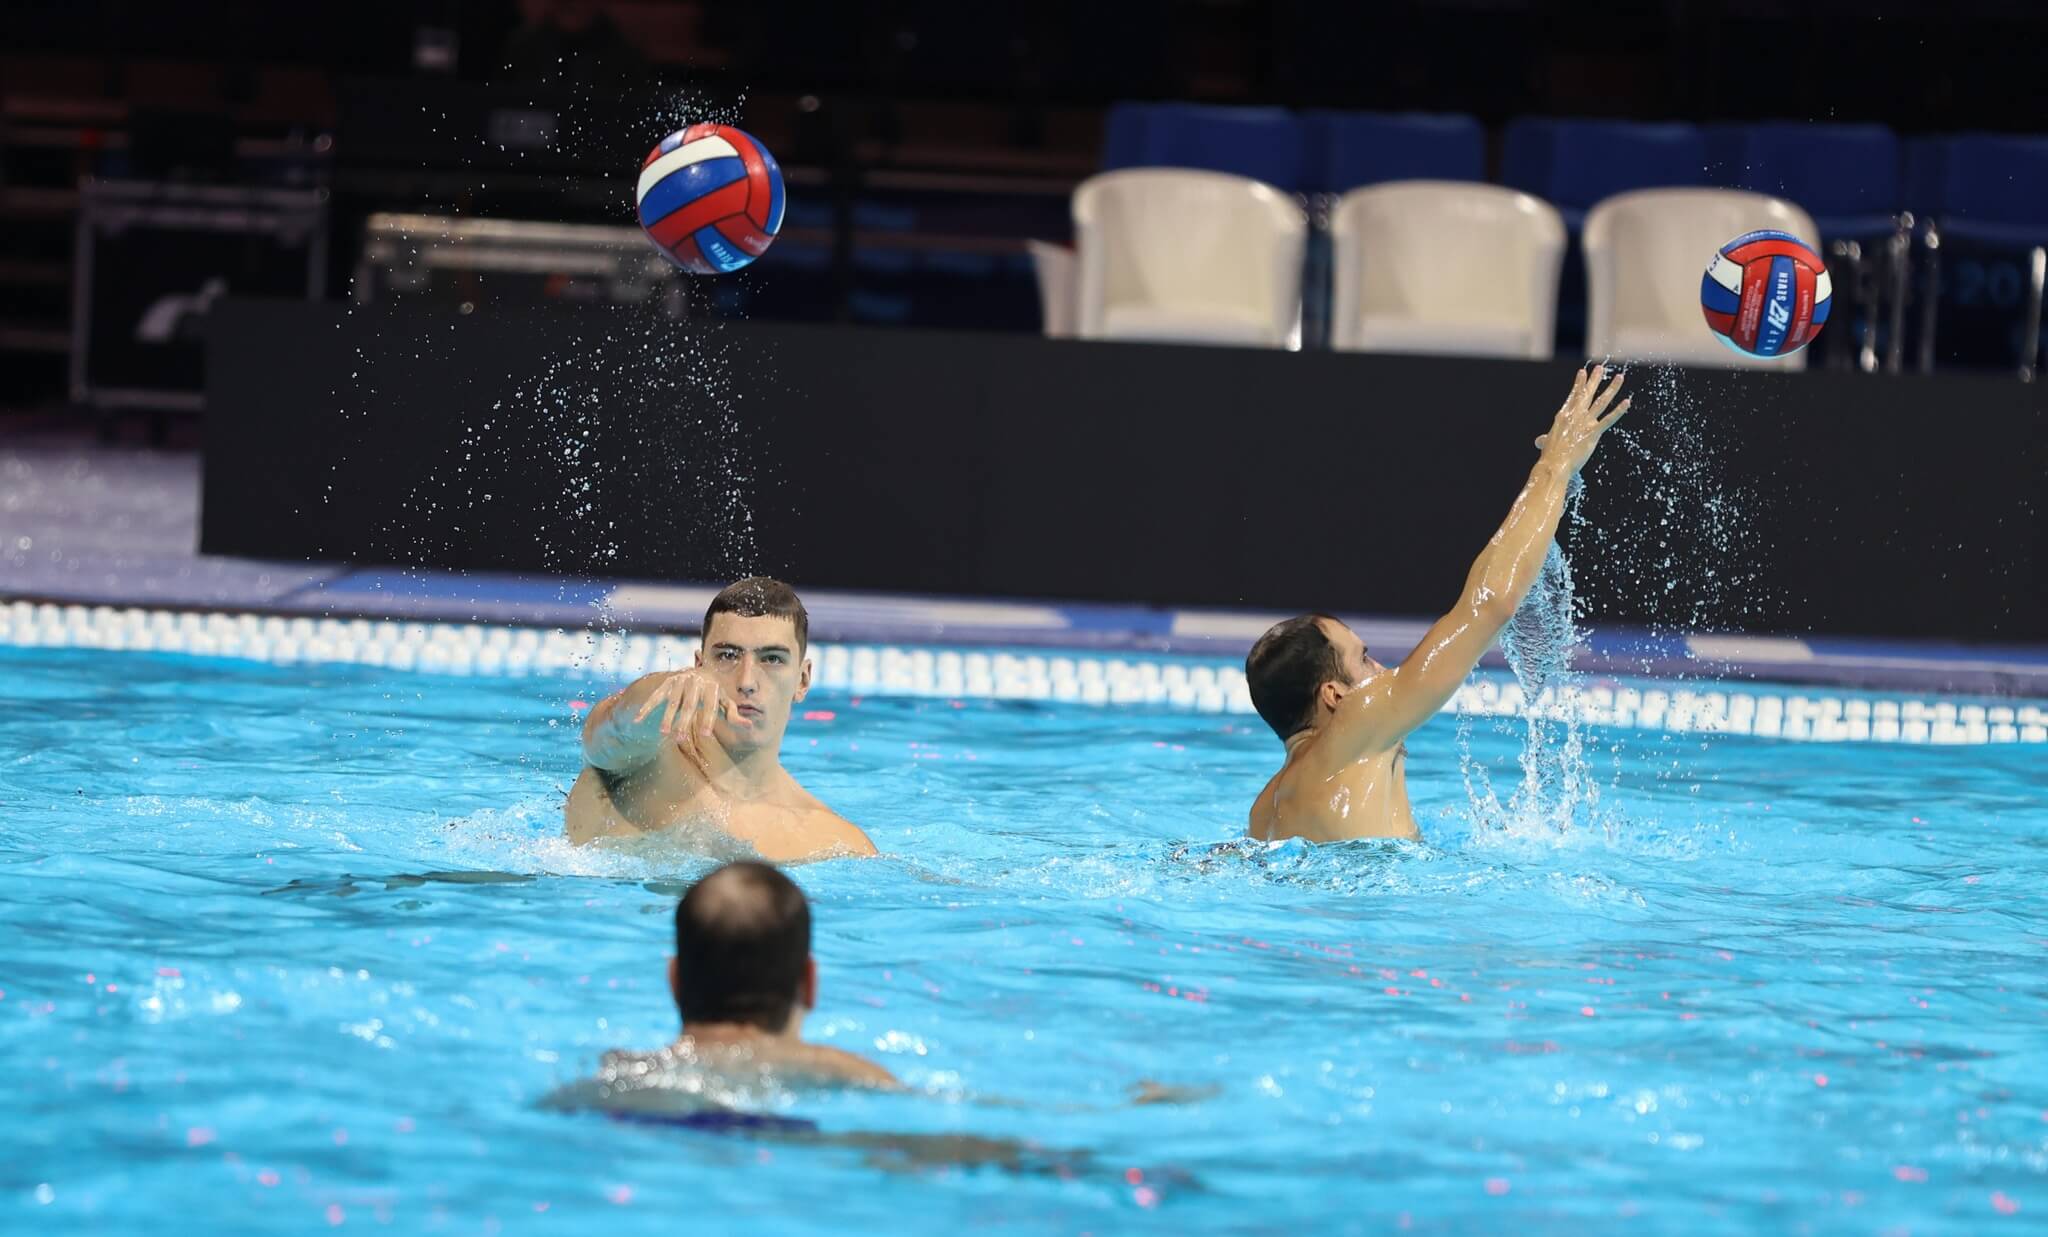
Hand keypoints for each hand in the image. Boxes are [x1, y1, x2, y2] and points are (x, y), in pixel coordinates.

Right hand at [630, 667, 750, 770]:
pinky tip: (637, 720)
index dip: (708, 719)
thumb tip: (750, 725)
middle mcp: (694, 681)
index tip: (705, 735)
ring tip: (664, 733)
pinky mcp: (666, 683)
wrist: (698, 673)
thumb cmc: (714, 694)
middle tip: (679, 739)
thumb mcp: (725, 701)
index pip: (710, 705)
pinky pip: (655, 697)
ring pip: (671, 702)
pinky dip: (646, 708)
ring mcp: (678, 681)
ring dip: (667, 717)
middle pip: (688, 705)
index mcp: (711, 686)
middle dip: (683, 722)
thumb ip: (733, 714)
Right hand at [1533, 363, 1630, 472]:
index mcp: (1563, 416)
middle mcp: (1575, 416)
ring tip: (1619, 377)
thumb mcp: (1547, 443)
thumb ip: (1545, 439)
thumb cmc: (1549, 456)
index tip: (1583, 372)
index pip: (1573, 396)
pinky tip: (1627, 402)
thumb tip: (1539, 441)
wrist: (1554, 464)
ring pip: (1601, 402)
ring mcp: (1585, 423)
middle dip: (1594, 380)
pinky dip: (1619, 411)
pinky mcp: (1593, 433)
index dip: (1578, 384)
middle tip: (1600, 368)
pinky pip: (1608, 419)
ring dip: (1612, 389)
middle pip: (1587, 394)